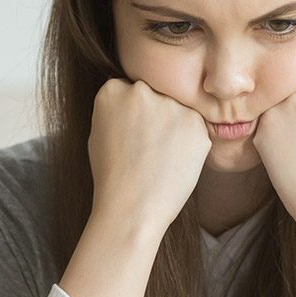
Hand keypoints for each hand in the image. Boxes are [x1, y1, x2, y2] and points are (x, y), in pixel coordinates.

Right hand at [87, 79, 211, 233]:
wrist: (132, 207)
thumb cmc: (112, 177)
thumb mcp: (99, 133)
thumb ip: (117, 109)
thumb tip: (134, 103)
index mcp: (113, 89)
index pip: (132, 91)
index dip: (136, 116)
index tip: (134, 135)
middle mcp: (142, 90)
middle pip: (157, 96)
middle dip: (157, 116)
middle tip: (150, 148)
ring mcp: (170, 104)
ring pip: (178, 111)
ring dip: (175, 128)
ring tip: (161, 158)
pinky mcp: (195, 122)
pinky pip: (195, 129)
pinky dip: (190, 144)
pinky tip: (175, 162)